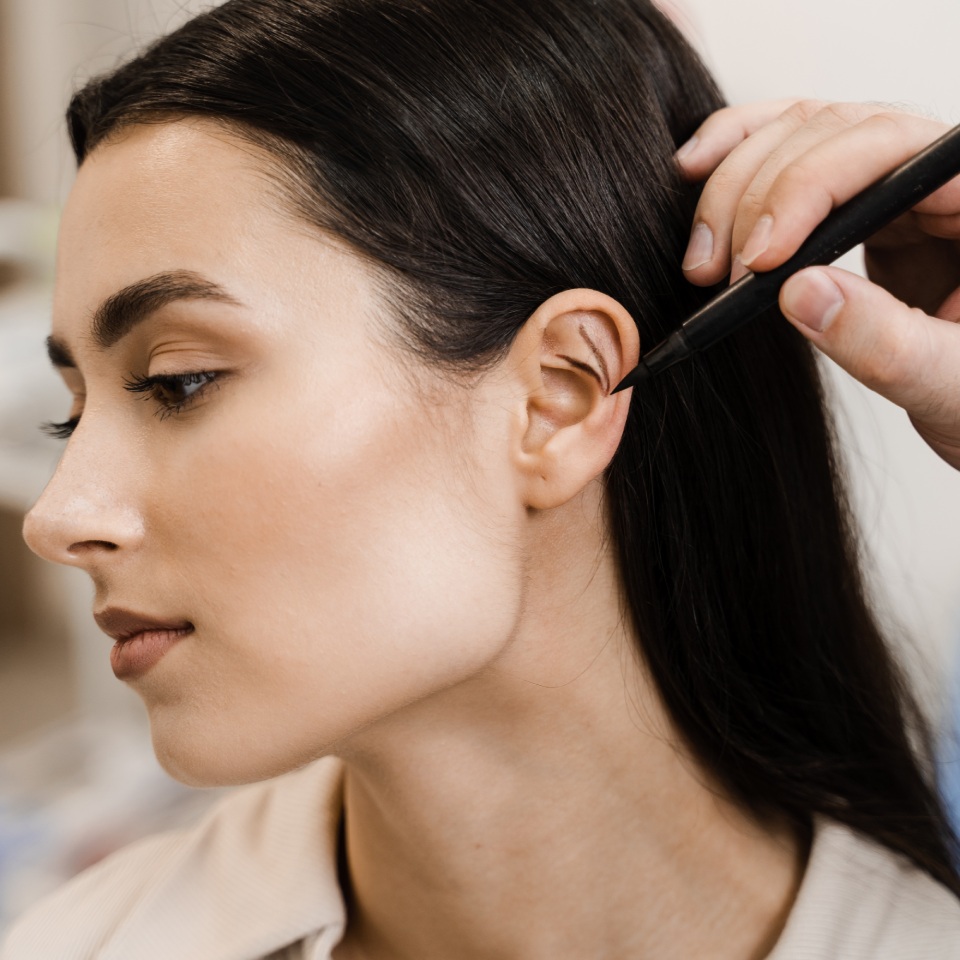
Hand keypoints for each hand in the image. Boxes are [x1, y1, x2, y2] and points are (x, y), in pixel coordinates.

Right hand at [676, 100, 959, 470]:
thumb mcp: (952, 383)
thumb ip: (886, 342)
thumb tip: (798, 292)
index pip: (888, 148)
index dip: (808, 189)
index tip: (760, 262)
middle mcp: (938, 168)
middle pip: (830, 130)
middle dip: (756, 196)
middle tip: (716, 274)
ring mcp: (894, 178)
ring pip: (797, 132)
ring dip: (731, 185)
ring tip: (702, 260)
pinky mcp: (857, 200)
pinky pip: (788, 149)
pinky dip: (735, 155)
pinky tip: (693, 173)